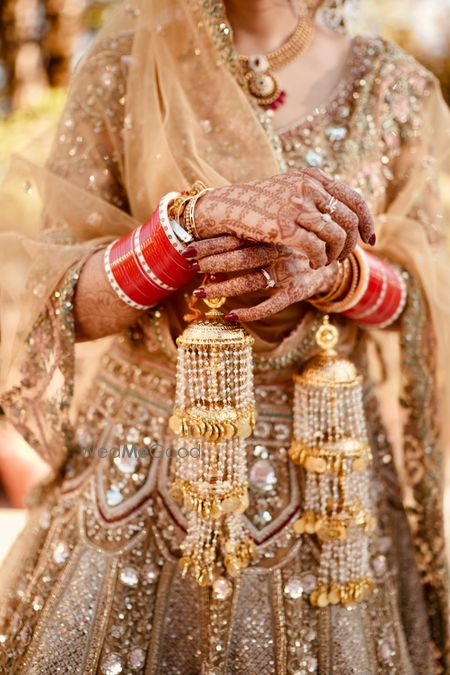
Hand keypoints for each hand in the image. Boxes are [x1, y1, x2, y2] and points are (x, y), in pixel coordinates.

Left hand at [192, 242, 337, 321]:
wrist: (333, 261)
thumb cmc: (294, 248)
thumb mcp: (276, 235)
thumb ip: (250, 235)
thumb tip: (212, 240)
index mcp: (272, 234)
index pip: (237, 237)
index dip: (212, 243)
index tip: (187, 247)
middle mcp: (279, 251)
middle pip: (241, 257)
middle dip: (212, 262)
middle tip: (189, 266)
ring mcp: (288, 272)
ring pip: (250, 281)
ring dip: (223, 288)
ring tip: (199, 293)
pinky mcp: (296, 292)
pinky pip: (271, 305)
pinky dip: (251, 312)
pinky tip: (231, 317)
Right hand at [194, 169, 374, 268]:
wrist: (226, 208)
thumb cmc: (259, 204)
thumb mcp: (291, 190)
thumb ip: (316, 196)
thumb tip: (347, 216)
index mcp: (313, 177)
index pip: (354, 199)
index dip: (367, 222)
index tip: (370, 239)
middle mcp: (308, 188)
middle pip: (349, 220)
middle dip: (351, 244)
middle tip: (342, 257)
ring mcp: (296, 207)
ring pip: (336, 236)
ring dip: (335, 255)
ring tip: (326, 262)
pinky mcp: (284, 228)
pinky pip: (317, 249)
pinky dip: (320, 260)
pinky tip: (313, 264)